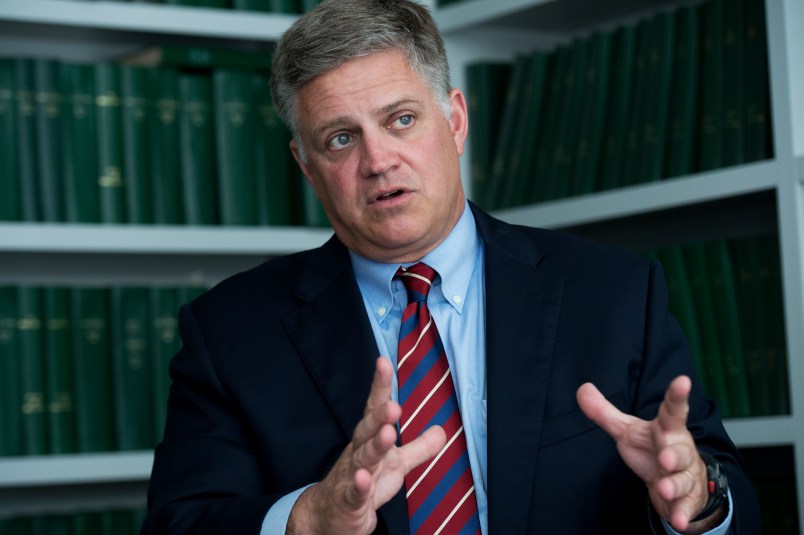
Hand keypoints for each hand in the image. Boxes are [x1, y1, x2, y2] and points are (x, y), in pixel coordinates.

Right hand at [287, 357, 446, 534]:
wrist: (331, 516)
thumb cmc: (364, 483)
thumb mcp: (396, 465)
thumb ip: (418, 448)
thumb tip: (441, 430)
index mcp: (369, 439)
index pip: (374, 408)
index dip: (380, 386)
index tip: (383, 362)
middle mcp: (358, 452)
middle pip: (367, 430)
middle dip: (379, 417)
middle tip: (394, 405)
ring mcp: (351, 475)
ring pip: (363, 458)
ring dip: (375, 446)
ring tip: (388, 434)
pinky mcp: (348, 500)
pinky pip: (354, 492)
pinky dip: (359, 486)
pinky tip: (364, 479)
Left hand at [577, 376, 717, 532]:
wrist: (678, 481)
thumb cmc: (652, 449)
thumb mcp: (627, 430)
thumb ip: (605, 412)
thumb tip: (582, 388)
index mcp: (666, 429)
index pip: (672, 409)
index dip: (677, 395)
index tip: (682, 380)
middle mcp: (679, 450)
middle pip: (679, 449)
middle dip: (673, 453)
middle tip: (664, 456)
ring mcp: (685, 475)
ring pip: (682, 478)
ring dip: (674, 484)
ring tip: (664, 488)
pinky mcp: (686, 498)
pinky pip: (685, 506)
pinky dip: (682, 514)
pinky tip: (678, 522)